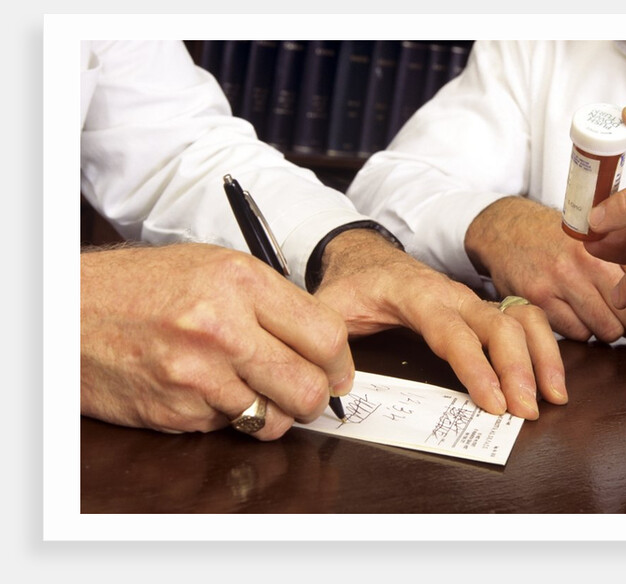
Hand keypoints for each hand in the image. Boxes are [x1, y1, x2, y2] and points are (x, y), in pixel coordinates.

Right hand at [80, 243, 354, 439]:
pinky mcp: (176, 410)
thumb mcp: (215, 267)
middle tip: (309, 394)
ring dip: (271, 412)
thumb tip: (325, 344)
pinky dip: (226, 415)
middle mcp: (222, 326)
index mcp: (240, 280)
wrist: (69, 310)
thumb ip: (272, 302)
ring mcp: (196, 374)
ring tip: (250, 388)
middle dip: (317, 399)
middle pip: (309, 387)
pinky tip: (204, 388)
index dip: (341, 362)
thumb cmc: (143, 285)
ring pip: (272, 418)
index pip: (326, 335)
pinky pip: (227, 426)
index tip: (339, 372)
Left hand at [313, 229, 567, 419]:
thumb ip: (329, 341)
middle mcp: (453, 295)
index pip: (452, 332)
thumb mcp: (329, 307)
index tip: (493, 402)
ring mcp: (472, 300)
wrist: (368, 257)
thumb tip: (336, 385)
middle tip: (527, 411)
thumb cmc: (352, 284)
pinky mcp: (482, 309)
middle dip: (518, 369)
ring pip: (520, 318)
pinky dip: (543, 345)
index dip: (475, 367)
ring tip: (553, 396)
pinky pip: (523, 319)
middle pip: (498, 325)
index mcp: (416, 295)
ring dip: (542, 356)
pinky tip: (552, 377)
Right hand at [463, 196, 625, 342]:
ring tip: (602, 317)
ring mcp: (560, 281)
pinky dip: (582, 332)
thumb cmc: (557, 236)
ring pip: (608, 330)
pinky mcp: (538, 300)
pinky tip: (576, 316)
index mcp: (609, 242)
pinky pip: (578, 334)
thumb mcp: (598, 236)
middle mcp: (586, 261)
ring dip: (609, 330)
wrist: (506, 229)